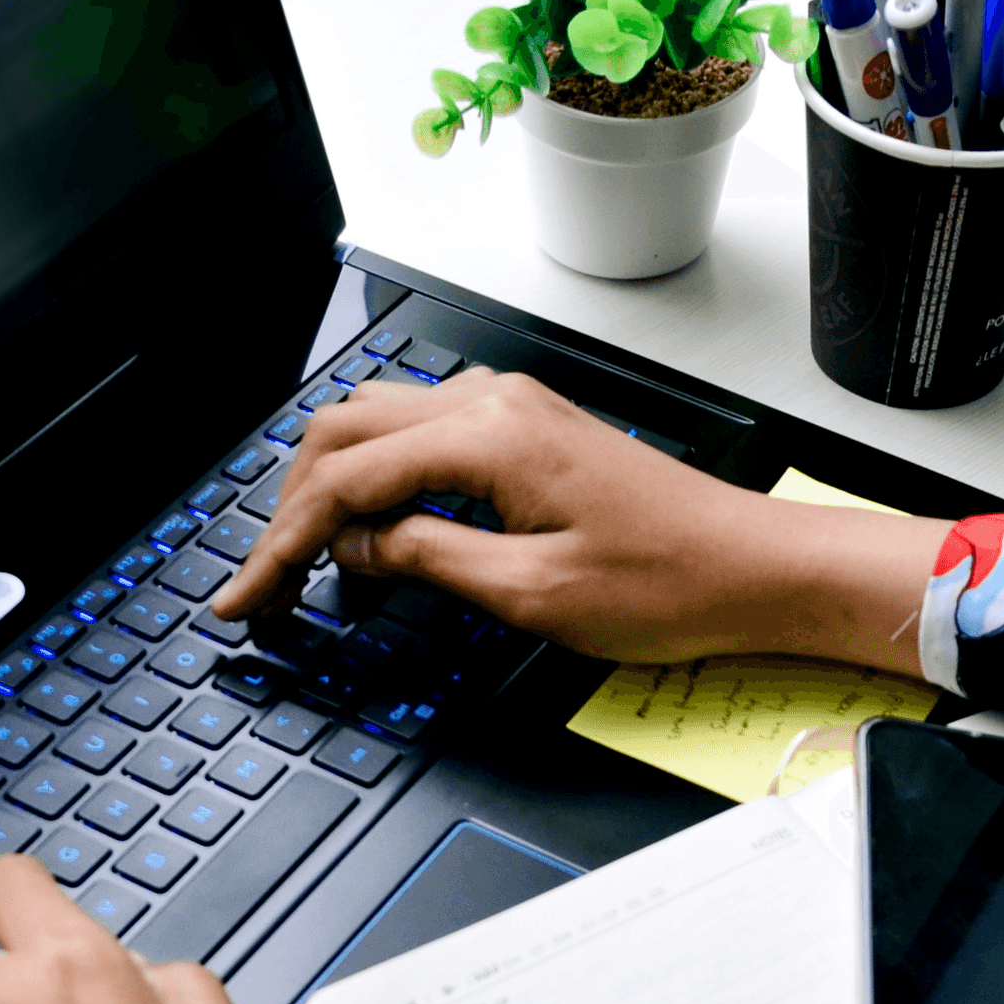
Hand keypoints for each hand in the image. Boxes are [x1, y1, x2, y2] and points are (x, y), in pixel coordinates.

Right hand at [210, 367, 938, 671]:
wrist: (754, 569)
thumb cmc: (672, 583)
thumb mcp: (533, 594)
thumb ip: (430, 560)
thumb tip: (358, 546)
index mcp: (490, 438)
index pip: (347, 479)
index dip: (283, 541)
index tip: (248, 595)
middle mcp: (496, 407)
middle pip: (345, 432)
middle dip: (290, 505)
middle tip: (263, 581)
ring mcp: (513, 413)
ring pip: (379, 426)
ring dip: (330, 487)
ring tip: (305, 559)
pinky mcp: (528, 434)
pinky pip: (423, 438)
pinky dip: (378, 480)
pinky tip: (374, 533)